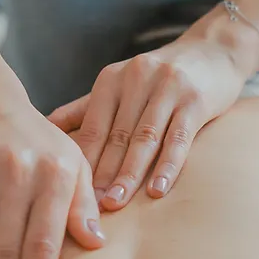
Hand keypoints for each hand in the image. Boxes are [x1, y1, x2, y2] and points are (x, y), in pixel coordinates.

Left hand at [48, 25, 254, 210]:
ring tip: (116, 202)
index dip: (82, 161)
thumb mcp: (120, 84)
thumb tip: (46, 127)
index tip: (72, 192)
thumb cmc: (158, 77)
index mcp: (112, 79)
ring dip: (129, 173)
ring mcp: (167, 88)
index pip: (92, 127)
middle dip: (102, 173)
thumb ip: (85, 107)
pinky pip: (179, 138)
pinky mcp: (195, 100)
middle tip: (90, 207)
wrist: (212, 51)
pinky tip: (158, 190)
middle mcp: (136, 79)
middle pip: (116, 136)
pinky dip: (168, 165)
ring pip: (145, 138)